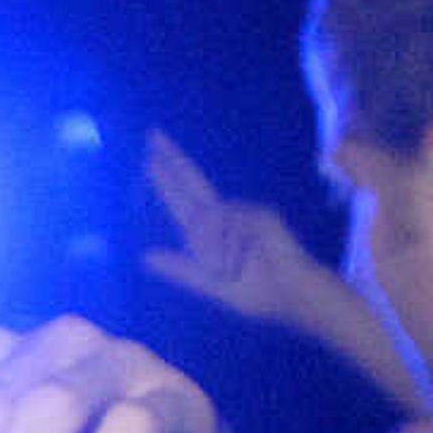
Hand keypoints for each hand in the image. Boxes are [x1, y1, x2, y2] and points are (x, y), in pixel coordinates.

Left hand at [138, 131, 340, 333]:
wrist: (287, 298)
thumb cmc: (254, 292)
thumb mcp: (208, 282)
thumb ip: (178, 268)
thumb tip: (144, 255)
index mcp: (208, 232)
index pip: (182, 199)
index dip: (166, 179)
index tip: (150, 158)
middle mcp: (224, 215)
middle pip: (192, 182)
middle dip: (172, 160)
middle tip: (152, 135)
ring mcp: (243, 212)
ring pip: (207, 223)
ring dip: (214, 254)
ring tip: (231, 271)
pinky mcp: (259, 214)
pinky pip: (229, 226)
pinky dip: (229, 250)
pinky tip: (242, 260)